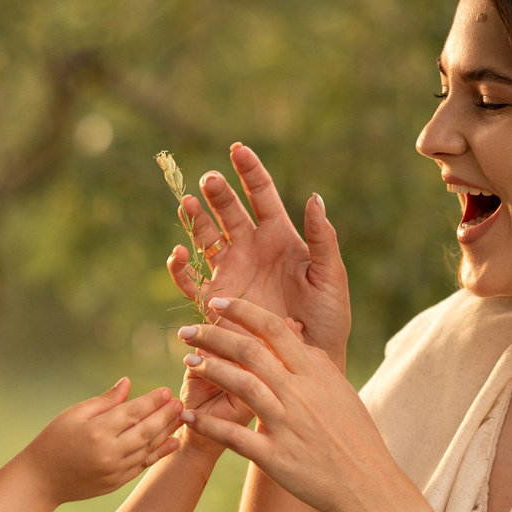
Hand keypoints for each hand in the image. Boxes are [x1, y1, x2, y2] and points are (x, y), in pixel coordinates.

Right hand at [9, 378, 184, 506]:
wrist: (41, 479)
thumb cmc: (54, 440)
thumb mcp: (74, 414)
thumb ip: (104, 401)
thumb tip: (127, 383)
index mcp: (96, 431)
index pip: (131, 413)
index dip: (152, 401)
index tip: (167, 391)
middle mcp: (109, 453)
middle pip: (146, 431)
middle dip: (165, 416)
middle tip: (181, 403)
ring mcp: (114, 470)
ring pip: (148, 448)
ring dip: (167, 432)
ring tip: (182, 418)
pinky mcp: (117, 482)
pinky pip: (143, 465)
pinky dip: (160, 453)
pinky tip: (173, 441)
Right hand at [166, 142, 352, 363]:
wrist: (310, 362)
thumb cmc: (328, 321)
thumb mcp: (332, 278)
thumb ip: (324, 239)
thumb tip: (314, 198)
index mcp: (281, 238)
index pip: (262, 195)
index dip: (249, 171)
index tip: (237, 149)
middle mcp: (252, 250)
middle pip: (229, 211)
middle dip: (218, 193)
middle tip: (209, 180)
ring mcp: (232, 272)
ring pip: (206, 237)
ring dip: (195, 220)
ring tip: (186, 202)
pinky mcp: (216, 300)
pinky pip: (191, 280)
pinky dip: (181, 267)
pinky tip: (179, 254)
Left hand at [177, 296, 403, 511]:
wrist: (365, 484)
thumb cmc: (355, 437)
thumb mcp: (341, 391)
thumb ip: (316, 364)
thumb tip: (297, 338)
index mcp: (315, 374)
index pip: (274, 329)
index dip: (242, 312)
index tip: (216, 303)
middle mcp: (299, 394)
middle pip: (249, 352)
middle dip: (213, 336)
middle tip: (187, 331)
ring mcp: (286, 425)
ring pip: (241, 385)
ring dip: (210, 370)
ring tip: (188, 362)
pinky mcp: (275, 457)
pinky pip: (234, 436)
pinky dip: (208, 424)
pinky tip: (188, 416)